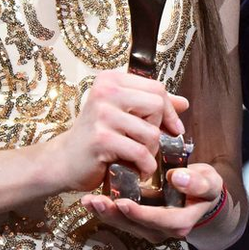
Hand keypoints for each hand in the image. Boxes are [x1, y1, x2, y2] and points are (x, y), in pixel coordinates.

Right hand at [50, 70, 188, 193]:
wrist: (64, 161)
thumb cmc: (97, 135)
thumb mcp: (124, 113)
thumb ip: (152, 105)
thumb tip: (184, 103)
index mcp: (111, 79)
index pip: (156, 88)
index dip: (169, 109)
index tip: (173, 127)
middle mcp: (105, 91)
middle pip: (156, 105)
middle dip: (158, 129)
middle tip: (148, 144)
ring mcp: (101, 114)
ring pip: (150, 131)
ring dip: (150, 151)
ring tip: (139, 158)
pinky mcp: (101, 138)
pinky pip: (139, 151)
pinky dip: (144, 165)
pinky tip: (138, 169)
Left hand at [82, 162, 223, 241]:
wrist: (202, 196)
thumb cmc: (206, 187)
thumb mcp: (210, 182)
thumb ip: (197, 182)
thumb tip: (177, 178)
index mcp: (181, 223)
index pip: (157, 220)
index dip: (139, 213)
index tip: (122, 202)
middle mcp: (163, 232)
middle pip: (135, 226)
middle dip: (113, 214)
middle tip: (95, 201)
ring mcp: (151, 230)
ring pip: (125, 225)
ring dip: (105, 213)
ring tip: (88, 201)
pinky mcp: (141, 224)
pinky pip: (123, 219)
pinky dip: (107, 211)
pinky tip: (92, 201)